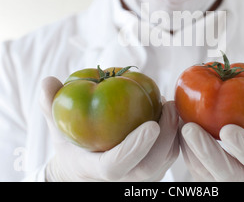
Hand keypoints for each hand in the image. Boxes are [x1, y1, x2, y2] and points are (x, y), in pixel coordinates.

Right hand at [40, 77, 178, 181]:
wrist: (83, 168)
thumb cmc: (71, 145)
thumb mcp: (57, 127)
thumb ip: (51, 106)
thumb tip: (48, 82)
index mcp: (95, 170)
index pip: (116, 166)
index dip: (133, 148)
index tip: (150, 125)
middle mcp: (121, 180)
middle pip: (149, 166)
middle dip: (165, 136)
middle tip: (170, 105)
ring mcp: (139, 179)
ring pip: (165, 161)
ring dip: (173, 132)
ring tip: (171, 104)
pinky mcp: (153, 171)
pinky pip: (170, 155)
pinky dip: (175, 134)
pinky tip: (170, 112)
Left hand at [179, 60, 243, 181]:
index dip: (243, 146)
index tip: (227, 130)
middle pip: (224, 171)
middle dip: (206, 150)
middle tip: (190, 128)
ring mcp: (222, 179)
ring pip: (201, 169)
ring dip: (187, 145)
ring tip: (177, 119)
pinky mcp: (204, 176)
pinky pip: (190, 162)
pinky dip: (181, 144)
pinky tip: (175, 122)